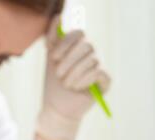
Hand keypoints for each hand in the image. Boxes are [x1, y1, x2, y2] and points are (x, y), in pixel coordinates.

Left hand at [37, 16, 110, 139]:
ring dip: (74, 74)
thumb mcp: (50, 59)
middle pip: (86, 46)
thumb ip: (52, 38)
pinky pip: (99, 73)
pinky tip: (77, 88)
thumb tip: (58, 17)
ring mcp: (98, 68)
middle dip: (68, 61)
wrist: (56, 108)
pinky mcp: (105, 81)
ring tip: (67, 84)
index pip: (79, 33)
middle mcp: (90, 56)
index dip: (65, 44)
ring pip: (92, 60)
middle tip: (59, 75)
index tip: (53, 58)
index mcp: (77, 48)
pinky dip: (84, 80)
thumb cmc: (52, 84)